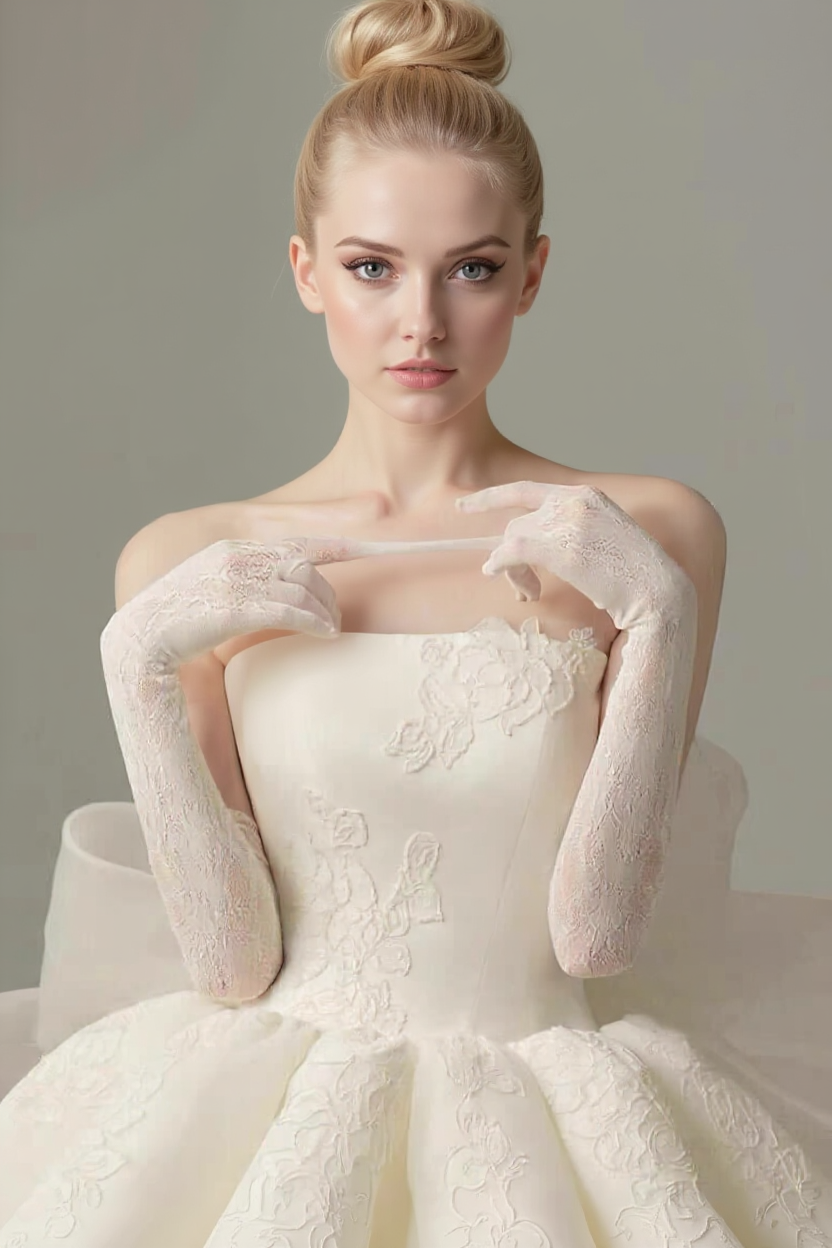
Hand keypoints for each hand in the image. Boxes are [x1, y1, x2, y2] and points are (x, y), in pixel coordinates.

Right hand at [102, 537, 344, 672]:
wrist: (143, 637)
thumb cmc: (182, 610)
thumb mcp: (219, 580)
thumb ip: (255, 572)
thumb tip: (293, 579)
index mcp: (235, 541)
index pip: (299, 532)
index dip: (341, 533)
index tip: (379, 525)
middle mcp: (238, 554)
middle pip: (306, 566)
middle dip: (328, 591)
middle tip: (335, 615)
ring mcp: (236, 580)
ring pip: (304, 588)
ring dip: (326, 610)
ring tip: (331, 627)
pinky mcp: (235, 607)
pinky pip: (292, 610)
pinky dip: (317, 621)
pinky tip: (326, 632)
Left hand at [456, 481, 692, 630]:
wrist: (658, 592)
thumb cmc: (634, 578)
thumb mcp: (605, 542)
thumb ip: (572, 535)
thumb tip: (531, 552)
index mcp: (587, 495)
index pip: (527, 490)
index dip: (492, 498)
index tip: (465, 506)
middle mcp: (574, 500)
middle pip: (518, 522)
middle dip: (510, 553)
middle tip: (522, 588)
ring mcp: (566, 520)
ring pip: (513, 539)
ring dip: (512, 569)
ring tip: (528, 593)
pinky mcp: (559, 545)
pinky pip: (511, 551)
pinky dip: (501, 565)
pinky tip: (503, 577)